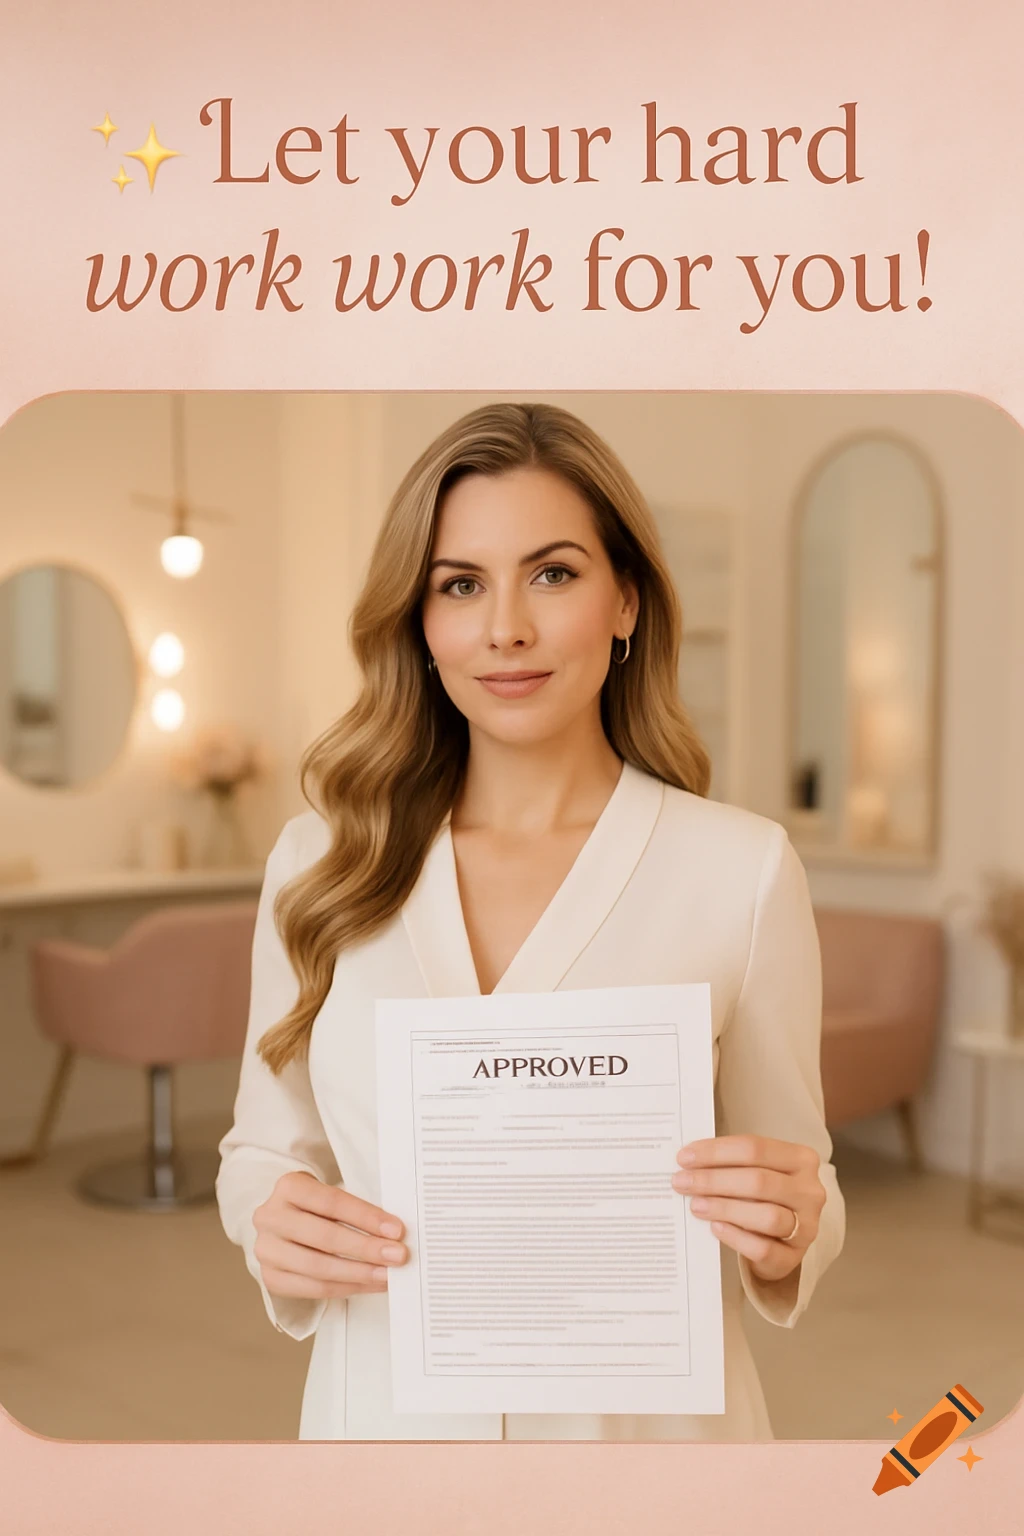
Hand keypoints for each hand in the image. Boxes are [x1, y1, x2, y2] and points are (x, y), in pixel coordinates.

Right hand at [253, 1171, 407, 1301]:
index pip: (332, 1202)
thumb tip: (393, 1233)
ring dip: (358, 1273)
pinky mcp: (270, 1276)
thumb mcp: (328, 1195)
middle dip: (367, 1248)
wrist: (282, 1223)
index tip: (396, 1230)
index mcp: (289, 1187)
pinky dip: (345, 1288)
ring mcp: (266, 1249)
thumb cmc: (314, 1208)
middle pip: (325, 1237)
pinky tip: (367, 1284)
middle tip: (397, 1256)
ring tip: (386, 1275)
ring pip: (318, 1267)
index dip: (366, 1217)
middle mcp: (271, 1217)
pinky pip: (313, 1289)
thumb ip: (355, 1210)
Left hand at [671, 1135, 825, 1283]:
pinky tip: (715, 1227)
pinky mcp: (794, 1257)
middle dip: (714, 1180)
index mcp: (801, 1159)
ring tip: (696, 1205)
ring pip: (766, 1215)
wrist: (782, 1240)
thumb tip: (689, 1161)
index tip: (685, 1157)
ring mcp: (806, 1226)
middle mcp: (810, 1191)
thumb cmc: (763, 1197)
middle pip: (759, 1181)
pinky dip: (736, 1236)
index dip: (716, 1152)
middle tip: (682, 1182)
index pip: (755, 1147)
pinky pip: (764, 1247)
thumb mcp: (756, 1171)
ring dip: (724, 1208)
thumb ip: (731, 1164)